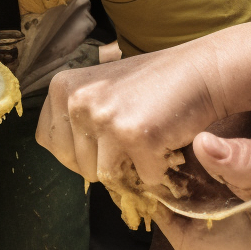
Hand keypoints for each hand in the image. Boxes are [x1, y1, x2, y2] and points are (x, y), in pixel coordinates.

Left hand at [38, 45, 224, 192]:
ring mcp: (106, 118)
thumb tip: (64, 158)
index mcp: (62, 87)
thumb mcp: (98, 90)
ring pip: (105, 176)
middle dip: (106, 161)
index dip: (77, 151)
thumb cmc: (152, 85)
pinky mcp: (137, 136)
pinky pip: (141, 178)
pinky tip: (166, 140)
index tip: (102, 140)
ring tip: (148, 138)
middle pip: (78, 165)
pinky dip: (158, 169)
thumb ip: (75, 117)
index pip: (48, 143)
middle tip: (133, 137)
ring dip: (131, 168)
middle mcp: (78, 100)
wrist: (202, 71)